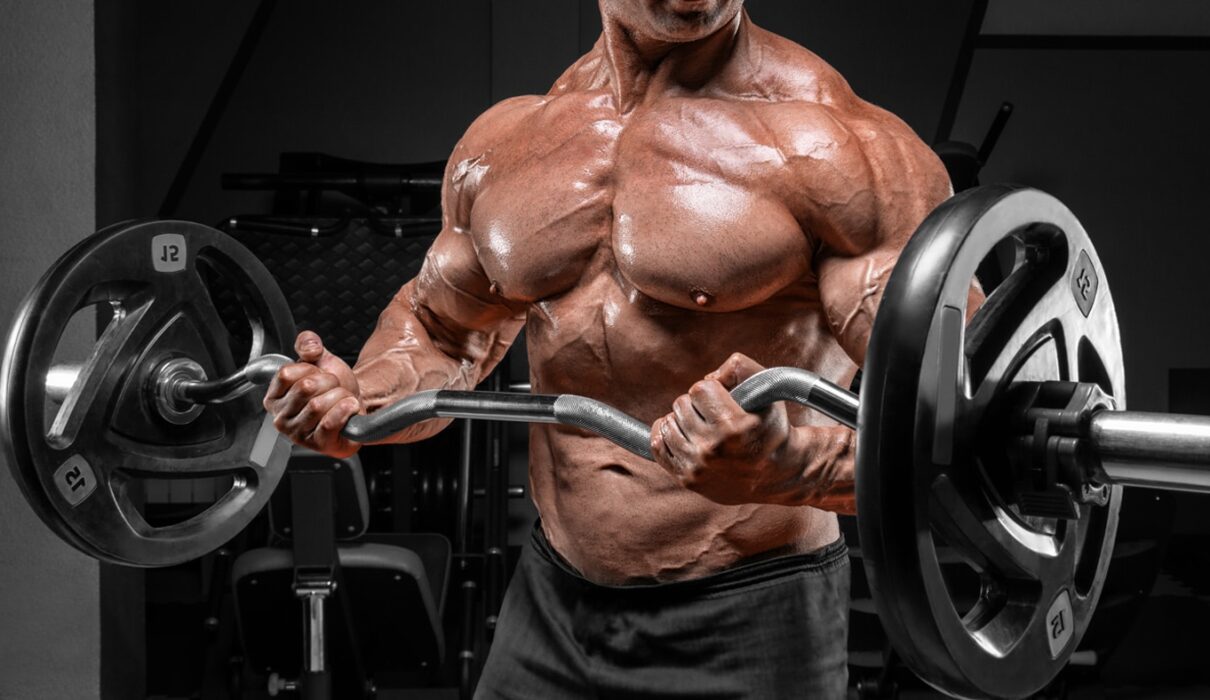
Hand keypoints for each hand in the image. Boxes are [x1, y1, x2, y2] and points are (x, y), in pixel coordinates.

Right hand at [263, 331, 362, 457]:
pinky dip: (345, 410)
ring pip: (318, 405)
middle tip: (334, 388)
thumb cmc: (333, 388)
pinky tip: (349, 408)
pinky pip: (329, 423)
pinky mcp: (317, 444)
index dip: (311, 369)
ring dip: (340, 396)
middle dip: (328, 382)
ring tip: (341, 400)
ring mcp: (297, 434)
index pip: (286, 374)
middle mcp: (281, 418)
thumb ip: (308, 343)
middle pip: (305, 388)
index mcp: (274, 397)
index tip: (318, 375)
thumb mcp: (320, 359)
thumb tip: (310, 348)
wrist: (355, 405)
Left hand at [650, 353, 799, 504]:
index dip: (712, 389)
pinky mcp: (687, 479)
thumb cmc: (772, 428)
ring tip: (703, 426)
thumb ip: (741, 367)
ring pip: (668, 423)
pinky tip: (683, 433)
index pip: (699, 389)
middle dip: (698, 405)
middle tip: (715, 415)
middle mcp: (713, 450)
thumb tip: (709, 376)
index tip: (724, 399)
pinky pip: (657, 446)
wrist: (779, 474)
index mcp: (733, 428)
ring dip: (683, 420)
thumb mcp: (768, 390)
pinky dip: (666, 434)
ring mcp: (698, 467)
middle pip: (681, 405)